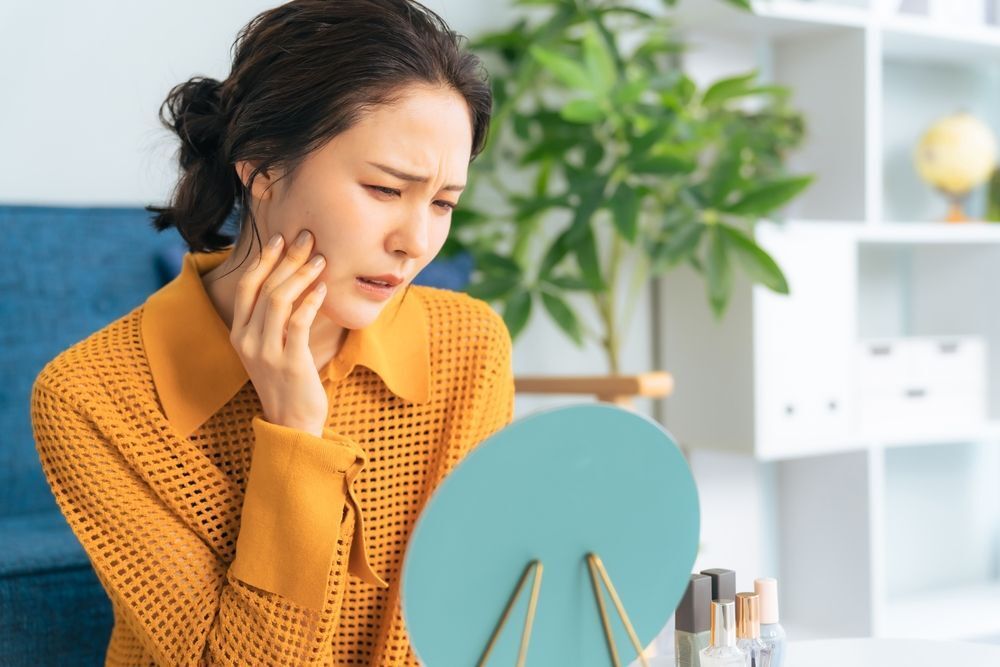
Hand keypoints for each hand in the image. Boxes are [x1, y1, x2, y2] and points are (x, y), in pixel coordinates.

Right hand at [230, 229, 328, 436]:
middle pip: (263, 287)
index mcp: (239, 334)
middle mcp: (247, 340)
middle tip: (307, 238)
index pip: (246, 286)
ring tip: (321, 259)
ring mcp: (266, 352)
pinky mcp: (290, 362)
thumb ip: (274, 320)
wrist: (293, 423)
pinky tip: (323, 288)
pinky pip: (298, 322)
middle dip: (286, 258)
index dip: (263, 259)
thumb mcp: (272, 348)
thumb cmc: (288, 382)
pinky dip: (311, 301)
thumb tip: (292, 281)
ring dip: (301, 275)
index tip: (281, 238)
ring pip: (278, 300)